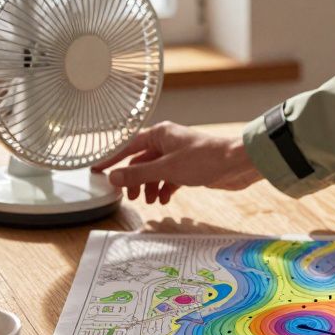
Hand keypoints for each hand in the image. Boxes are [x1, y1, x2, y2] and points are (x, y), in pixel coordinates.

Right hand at [91, 121, 263, 204]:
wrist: (237, 164)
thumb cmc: (206, 159)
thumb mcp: (167, 169)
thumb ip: (139, 174)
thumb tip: (114, 177)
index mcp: (159, 134)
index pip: (127, 146)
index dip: (111, 159)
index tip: (97, 169)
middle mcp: (167, 142)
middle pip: (140, 161)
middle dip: (134, 179)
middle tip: (129, 195)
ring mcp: (178, 155)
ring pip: (154, 172)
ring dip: (149, 186)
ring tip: (150, 200)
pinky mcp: (188, 167)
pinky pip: (168, 178)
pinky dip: (164, 188)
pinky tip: (164, 199)